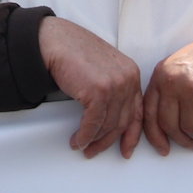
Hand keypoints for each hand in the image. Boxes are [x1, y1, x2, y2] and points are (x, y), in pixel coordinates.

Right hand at [37, 16, 142, 158]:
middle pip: (123, 122)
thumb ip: (115, 87)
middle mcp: (128, 79)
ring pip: (108, 125)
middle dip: (108, 141)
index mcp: (132, 73)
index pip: (137, 112)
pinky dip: (84, 135)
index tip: (126, 150)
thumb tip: (112, 116)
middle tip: (95, 151)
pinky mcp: (98, 92)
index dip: (131, 135)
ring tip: (83, 146)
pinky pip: (93, 123)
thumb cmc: (74, 51)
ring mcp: (114, 85)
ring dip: (94, 140)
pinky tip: (77, 140)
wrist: (54, 40)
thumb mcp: (104, 67)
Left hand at [141, 26, 192, 154]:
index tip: (163, 149)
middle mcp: (173, 81)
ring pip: (191, 128)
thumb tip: (162, 129)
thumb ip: (167, 92)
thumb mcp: (177, 69)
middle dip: (182, 141)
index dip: (155, 136)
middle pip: (170, 125)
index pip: (150, 113)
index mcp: (160, 75)